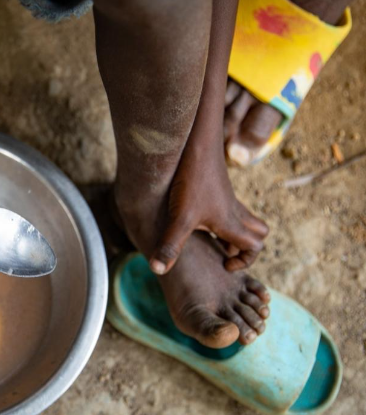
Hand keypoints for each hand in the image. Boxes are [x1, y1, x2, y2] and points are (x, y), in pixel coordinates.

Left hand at [149, 136, 268, 274]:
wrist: (197, 144)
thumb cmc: (192, 181)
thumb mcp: (179, 217)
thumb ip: (170, 245)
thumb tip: (158, 270)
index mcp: (231, 223)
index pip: (256, 246)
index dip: (245, 260)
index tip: (224, 264)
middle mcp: (234, 211)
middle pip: (257, 232)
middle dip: (245, 246)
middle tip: (221, 253)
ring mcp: (227, 198)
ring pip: (244, 218)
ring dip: (233, 231)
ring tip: (208, 239)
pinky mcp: (217, 187)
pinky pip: (230, 206)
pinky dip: (221, 217)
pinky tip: (196, 218)